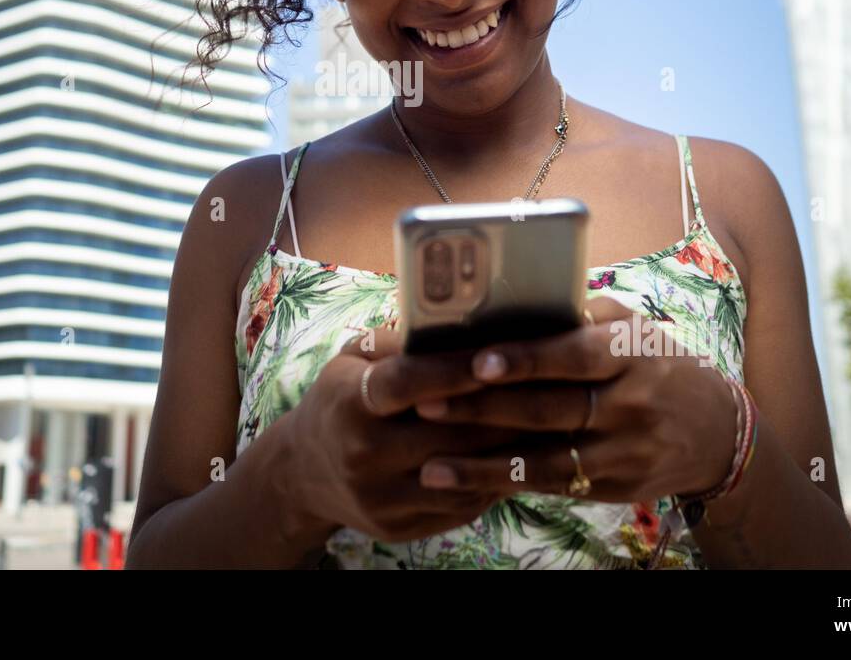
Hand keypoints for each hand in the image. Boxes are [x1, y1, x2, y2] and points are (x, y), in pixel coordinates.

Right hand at [282, 324, 524, 543]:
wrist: (304, 472)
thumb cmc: (341, 398)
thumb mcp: (354, 358)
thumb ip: (400, 342)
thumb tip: (458, 321)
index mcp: (348, 403)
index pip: (406, 384)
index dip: (453, 370)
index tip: (498, 354)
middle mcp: (362, 455)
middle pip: (447, 434)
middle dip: (501, 410)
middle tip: (546, 387)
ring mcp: (382, 499)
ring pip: (463, 475)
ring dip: (508, 450)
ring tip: (546, 422)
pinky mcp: (400, 529)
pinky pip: (461, 506)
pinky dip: (494, 481)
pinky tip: (522, 458)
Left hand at [406, 296, 739, 504]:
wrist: (714, 430)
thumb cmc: (654, 364)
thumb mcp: (629, 329)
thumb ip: (577, 318)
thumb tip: (508, 300)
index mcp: (630, 354)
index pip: (574, 355)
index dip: (526, 360)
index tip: (477, 361)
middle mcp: (629, 405)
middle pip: (550, 409)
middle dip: (484, 409)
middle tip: (426, 404)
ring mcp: (623, 452)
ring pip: (546, 459)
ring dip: (483, 463)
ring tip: (431, 461)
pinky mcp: (613, 488)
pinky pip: (552, 485)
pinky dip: (505, 483)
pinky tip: (463, 481)